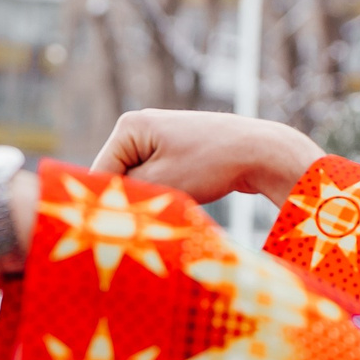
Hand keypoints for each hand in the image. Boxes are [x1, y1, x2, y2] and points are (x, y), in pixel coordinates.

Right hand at [90, 110, 323, 208]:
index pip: (100, 175)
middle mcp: (138, 127)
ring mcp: (156, 138)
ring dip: (148, 201)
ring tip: (169, 209)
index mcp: (128, 127)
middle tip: (146, 223)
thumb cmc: (211, 164)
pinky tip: (181, 199)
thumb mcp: (161, 184)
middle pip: (117, 178)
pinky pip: (155, 180)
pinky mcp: (173, 150)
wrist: (260, 152)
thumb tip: (102, 209)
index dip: (107, 205)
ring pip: (137, 182)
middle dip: (129, 202)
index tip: (114, 231)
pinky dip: (162, 195)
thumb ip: (125, 195)